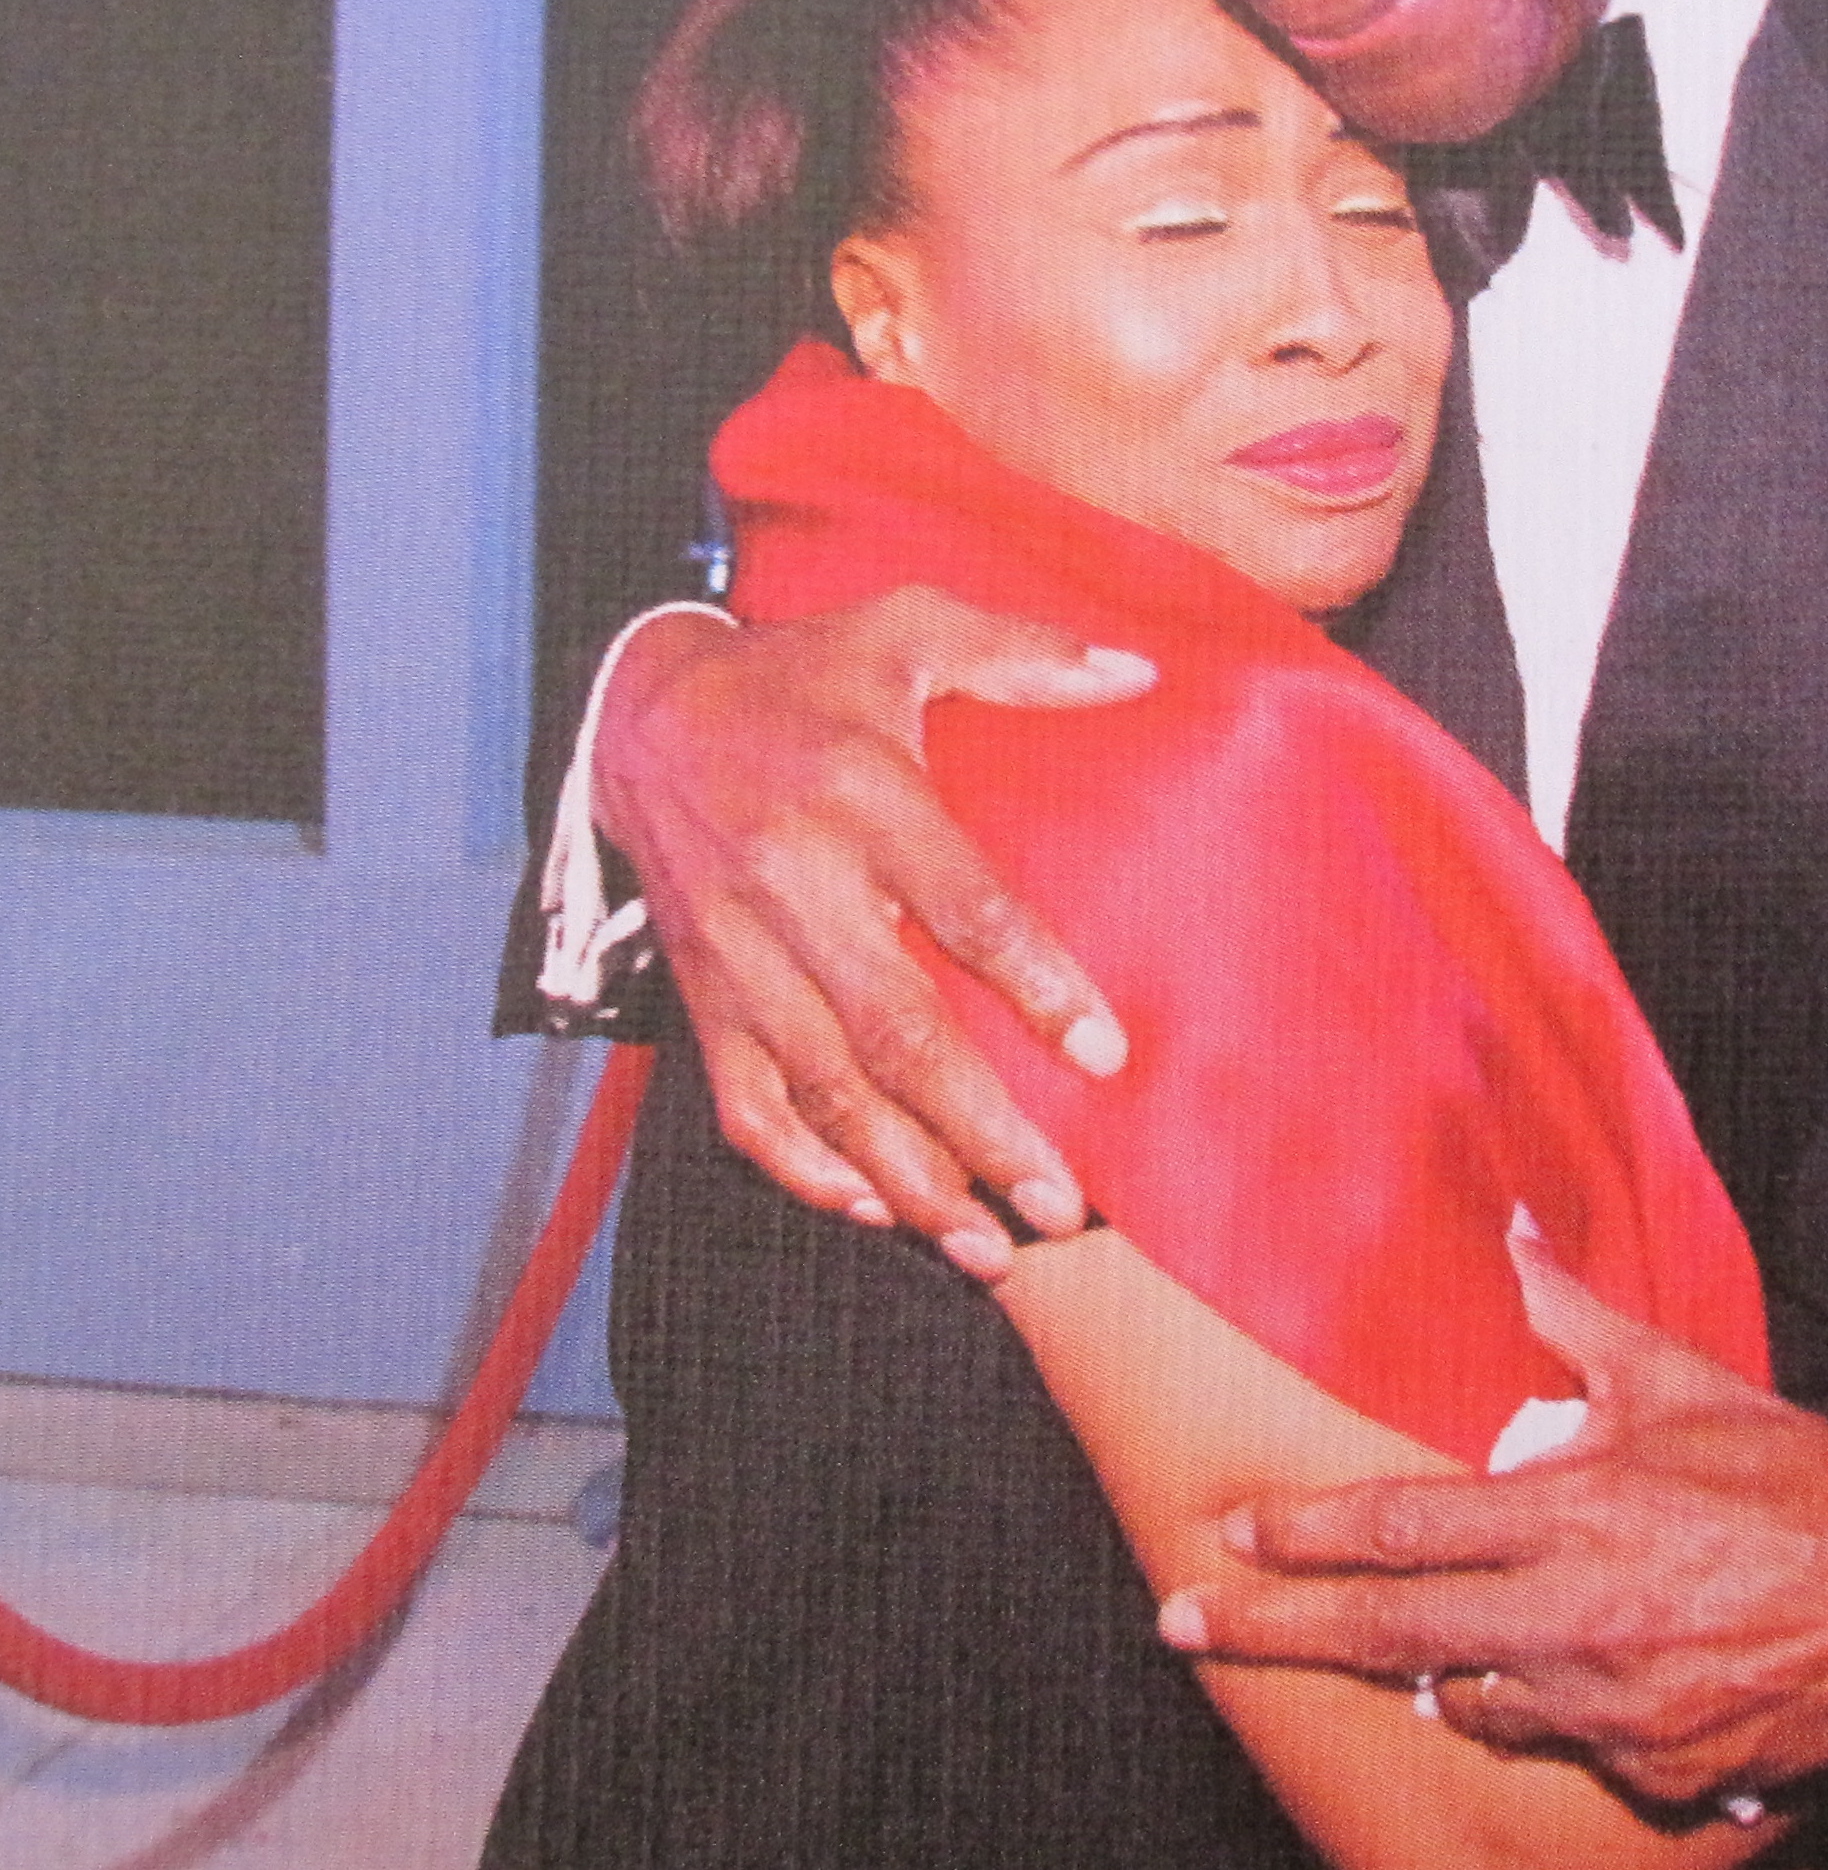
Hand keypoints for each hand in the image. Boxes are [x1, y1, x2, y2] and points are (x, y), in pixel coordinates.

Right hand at [594, 584, 1151, 1267]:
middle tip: (1061, 1205)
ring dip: (909, 1178)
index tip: (1104, 1055)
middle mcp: (795, 884)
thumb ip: (1023, 654)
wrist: (643, 711)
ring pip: (826, 1090)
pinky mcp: (701, 994)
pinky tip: (876, 1208)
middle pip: (895, 1030)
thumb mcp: (908, 628)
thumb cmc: (802, 673)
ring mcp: (740, 952)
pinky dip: (806, 1168)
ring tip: (990, 1245)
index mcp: (861, 794)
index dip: (1036, 983)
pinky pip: (747, 1104)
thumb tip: (1138, 673)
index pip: (963, 907)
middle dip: (981, 1130)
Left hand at [1159, 1226, 1827, 1813]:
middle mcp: (1570, 1618)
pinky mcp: (1651, 1771)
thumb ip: (1575, 1319)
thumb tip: (1515, 1240)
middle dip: (1270, 1630)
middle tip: (1184, 1623)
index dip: (1302, 1533)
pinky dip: (1550, 1710)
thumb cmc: (1791, 1473)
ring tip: (1426, 1645)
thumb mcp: (1678, 1379)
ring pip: (1469, 1702)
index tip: (1229, 1529)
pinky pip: (1564, 1745)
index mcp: (1571, 1513)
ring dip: (1435, 1672)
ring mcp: (1606, 1707)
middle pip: (1386, 1633)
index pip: (1398, 1528)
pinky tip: (1577, 1674)